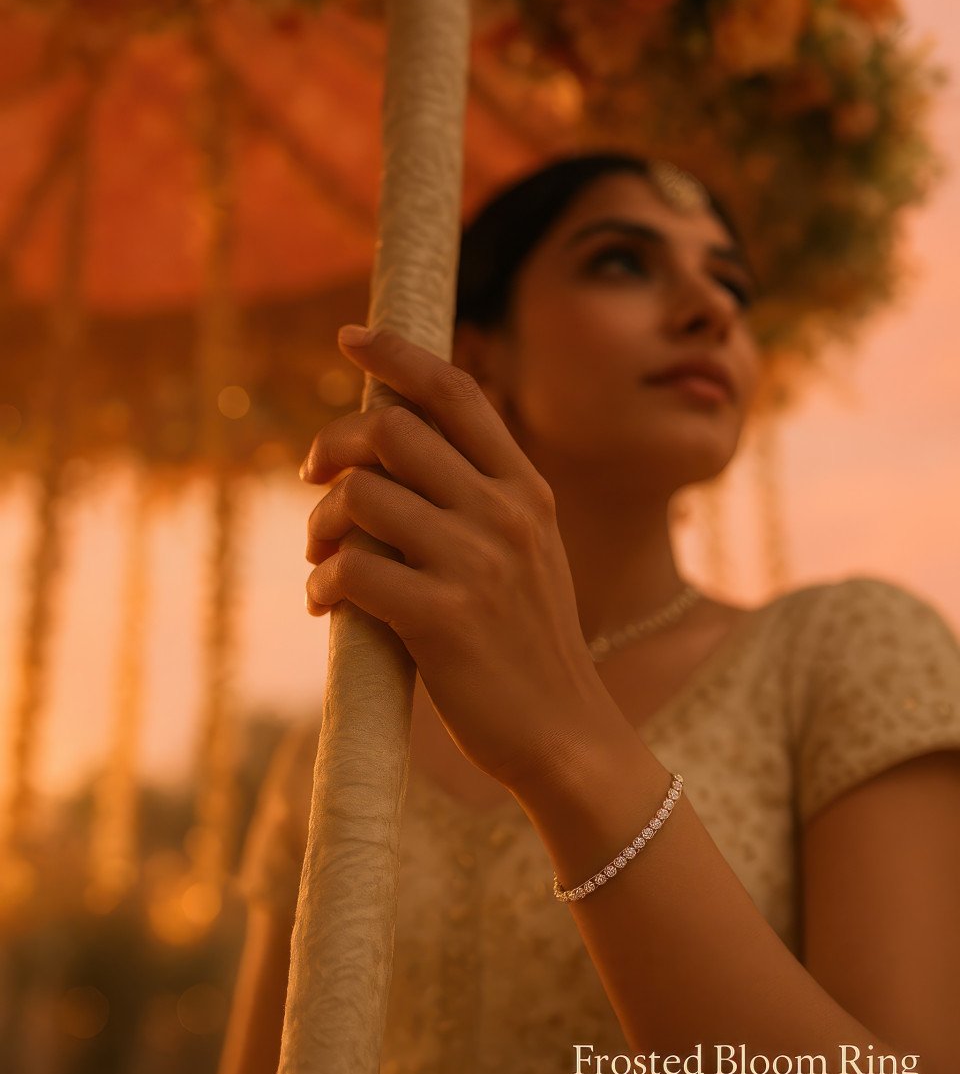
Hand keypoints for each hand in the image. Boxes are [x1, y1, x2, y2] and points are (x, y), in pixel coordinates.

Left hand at [300, 323, 616, 795]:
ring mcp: (476, 563)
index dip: (397, 353)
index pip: (456, 391)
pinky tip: (327, 605)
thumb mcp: (526, 551)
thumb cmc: (525, 642)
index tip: (350, 337)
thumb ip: (478, 495)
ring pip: (360, 496)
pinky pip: (351, 569)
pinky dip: (323, 583)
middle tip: (313, 477)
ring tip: (323, 559)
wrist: (566, 736)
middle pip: (390, 431)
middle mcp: (505, 513)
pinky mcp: (443, 617)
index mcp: (525, 488)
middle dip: (332, 446)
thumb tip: (390, 445)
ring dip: (320, 525)